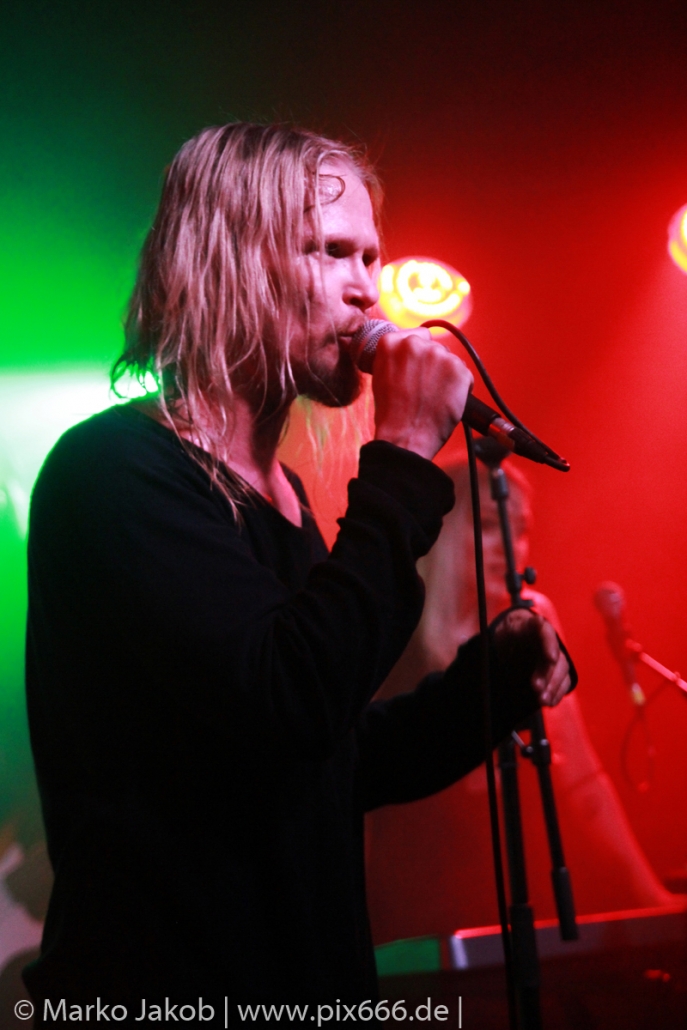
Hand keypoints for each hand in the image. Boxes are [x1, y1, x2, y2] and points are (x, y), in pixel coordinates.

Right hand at [369, 328, 472, 459]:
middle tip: (426, 389)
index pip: (417, 336)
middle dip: (434, 365)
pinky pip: (465, 375)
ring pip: (450, 361)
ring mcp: (439, 355)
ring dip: (447, 376)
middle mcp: (415, 343)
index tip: (418, 368)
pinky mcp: (459, 369)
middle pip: (435, 347)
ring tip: (434, 398)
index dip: (420, 354)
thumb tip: (413, 351)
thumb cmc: (392, 414)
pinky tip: (446, 402)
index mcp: (391, 343)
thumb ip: (396, 358)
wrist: (406, 438)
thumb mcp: (381, 377)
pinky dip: (461, 388)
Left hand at [494, 609, 570, 706]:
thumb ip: (499, 639)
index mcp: (532, 625)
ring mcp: (556, 656)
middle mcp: (548, 640)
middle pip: (556, 655)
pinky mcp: (558, 671)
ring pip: (562, 670)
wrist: (511, 642)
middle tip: (536, 687)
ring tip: (542, 700)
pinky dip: (556, 693)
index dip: (550, 643)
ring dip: (553, 686)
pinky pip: (563, 682)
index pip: (544, 630)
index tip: (551, 658)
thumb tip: (495, 656)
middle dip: (548, 673)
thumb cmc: (506, 635)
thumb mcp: (499, 633)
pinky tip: (548, 702)